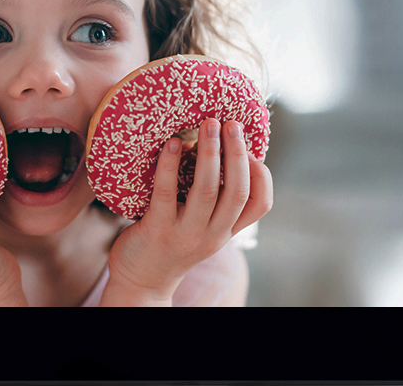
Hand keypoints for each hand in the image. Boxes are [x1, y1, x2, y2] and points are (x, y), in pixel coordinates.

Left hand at [100, 118, 272, 305]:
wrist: (141, 281)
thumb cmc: (170, 243)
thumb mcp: (202, 228)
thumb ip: (215, 202)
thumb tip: (220, 151)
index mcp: (226, 231)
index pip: (260, 204)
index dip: (261, 174)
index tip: (250, 148)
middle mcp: (212, 234)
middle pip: (237, 190)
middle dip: (237, 152)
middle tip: (230, 122)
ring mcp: (186, 233)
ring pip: (207, 189)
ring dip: (210, 152)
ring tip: (208, 124)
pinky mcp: (158, 229)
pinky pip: (167, 192)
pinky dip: (171, 164)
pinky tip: (173, 144)